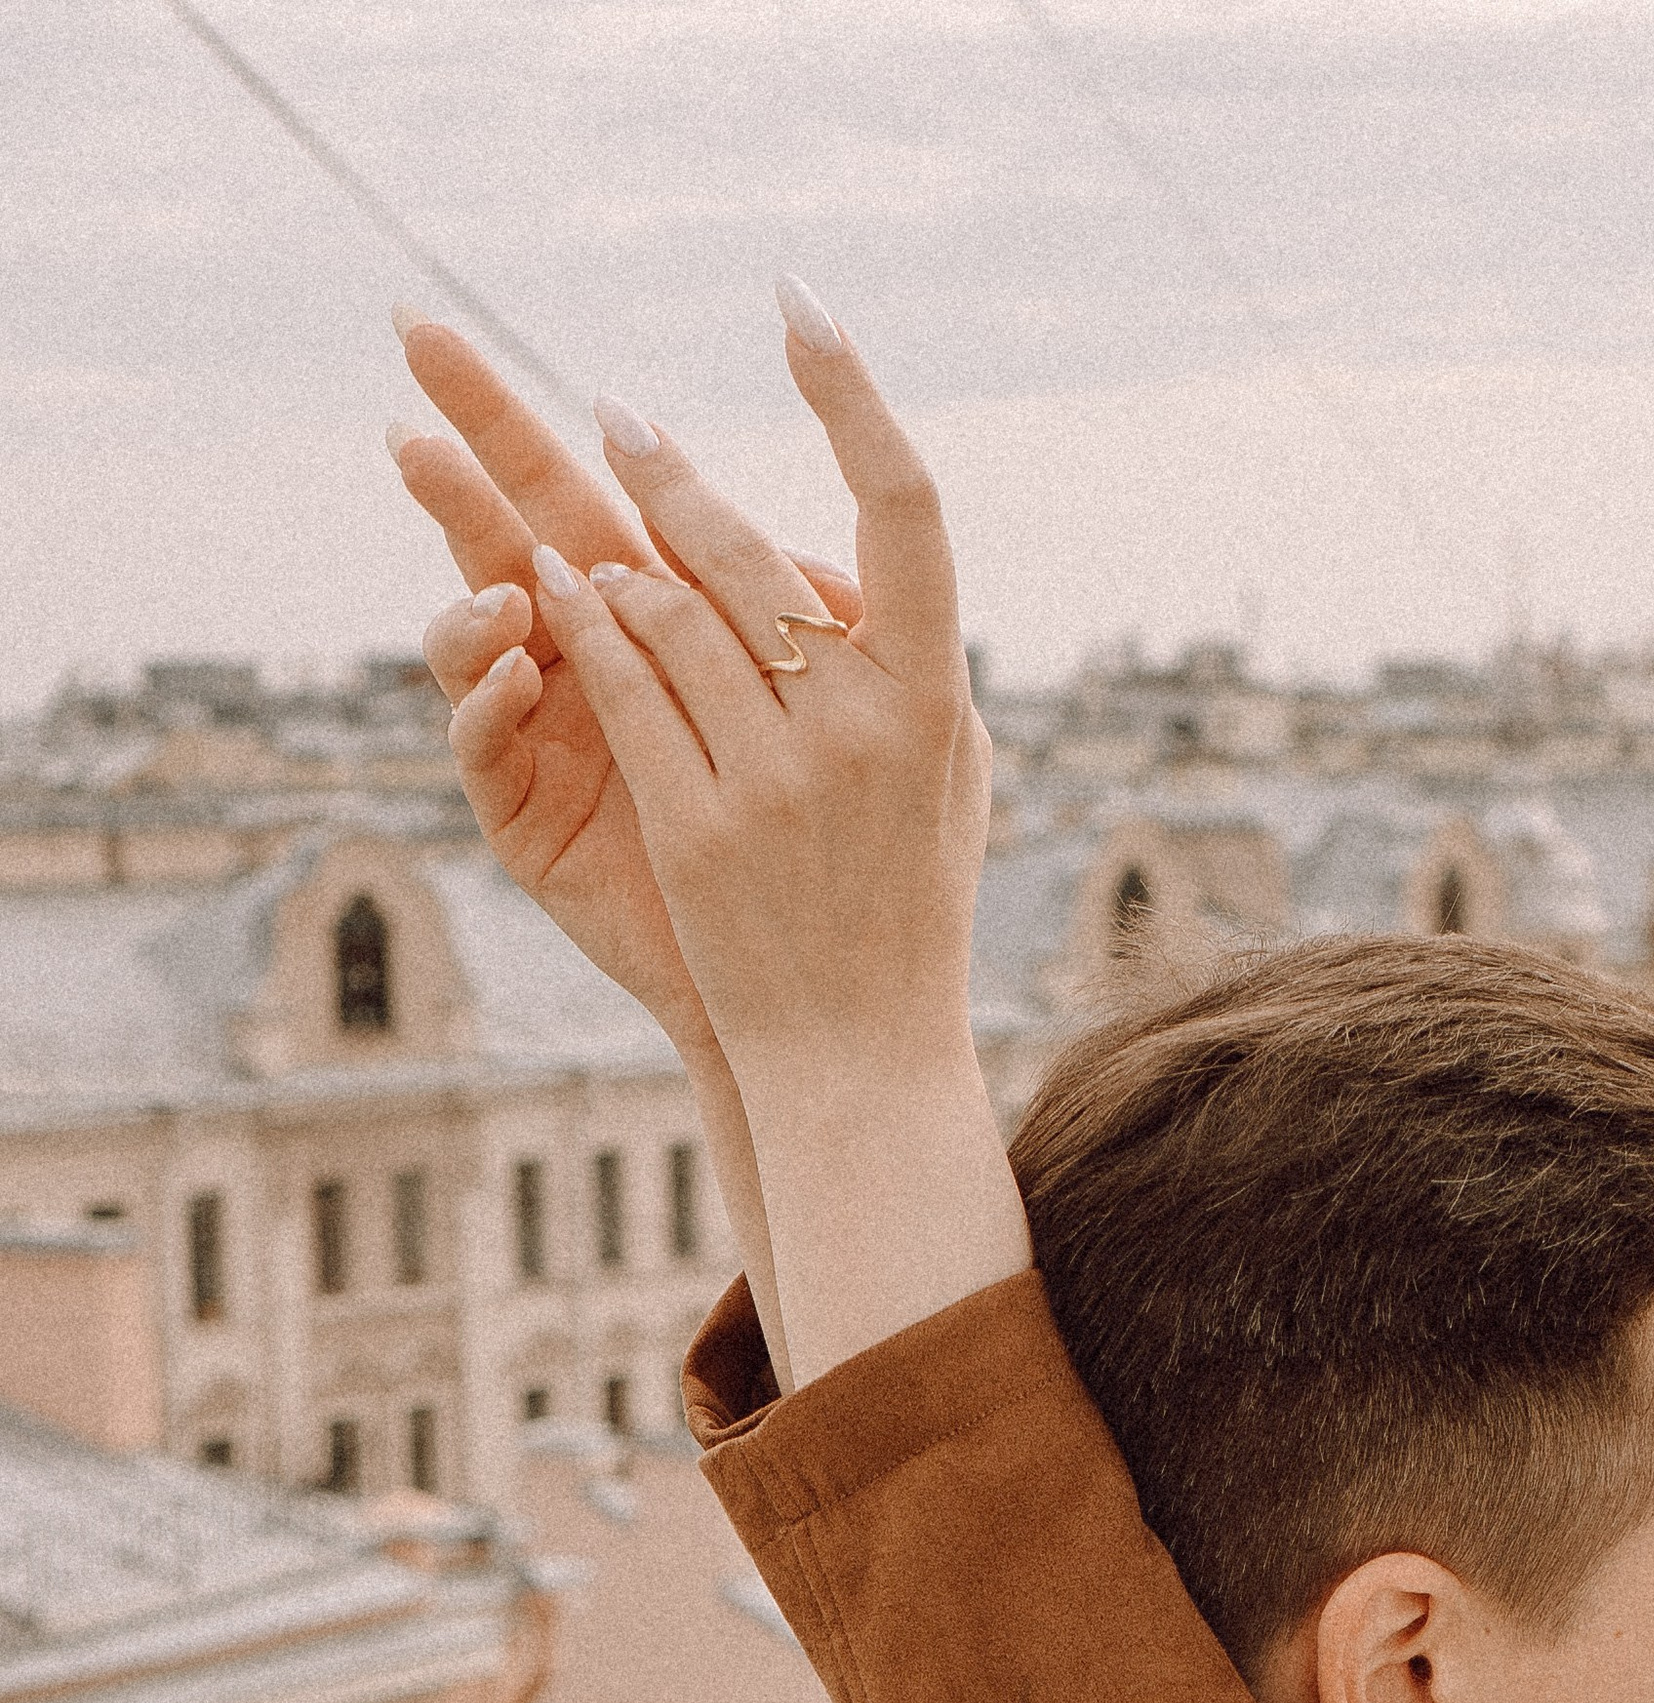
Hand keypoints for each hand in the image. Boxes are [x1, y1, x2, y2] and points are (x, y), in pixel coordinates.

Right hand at [394, 325, 752, 1060]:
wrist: (801, 1001)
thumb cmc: (816, 858)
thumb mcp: (825, 726)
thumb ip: (810, 634)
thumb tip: (810, 554)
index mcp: (661, 625)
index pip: (605, 498)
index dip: (572, 422)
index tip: (546, 346)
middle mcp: (588, 663)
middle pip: (519, 525)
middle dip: (469, 431)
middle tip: (414, 336)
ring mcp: (544, 733)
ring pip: (477, 628)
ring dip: (474, 580)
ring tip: (502, 584)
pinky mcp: (524, 817)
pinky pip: (481, 746)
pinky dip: (486, 700)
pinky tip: (513, 668)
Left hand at [516, 285, 1026, 1374]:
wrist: (861, 1057)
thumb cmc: (907, 909)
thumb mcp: (947, 781)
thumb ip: (910, 670)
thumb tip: (855, 568)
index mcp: (936, 699)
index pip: (906, 510)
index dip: (853, 399)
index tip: (803, 314)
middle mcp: (862, 727)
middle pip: (747, 555)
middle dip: (669, 473)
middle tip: (616, 416)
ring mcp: (778, 779)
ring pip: (668, 615)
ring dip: (609, 557)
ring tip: (575, 521)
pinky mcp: (699, 828)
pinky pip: (625, 692)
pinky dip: (581, 631)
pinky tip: (547, 591)